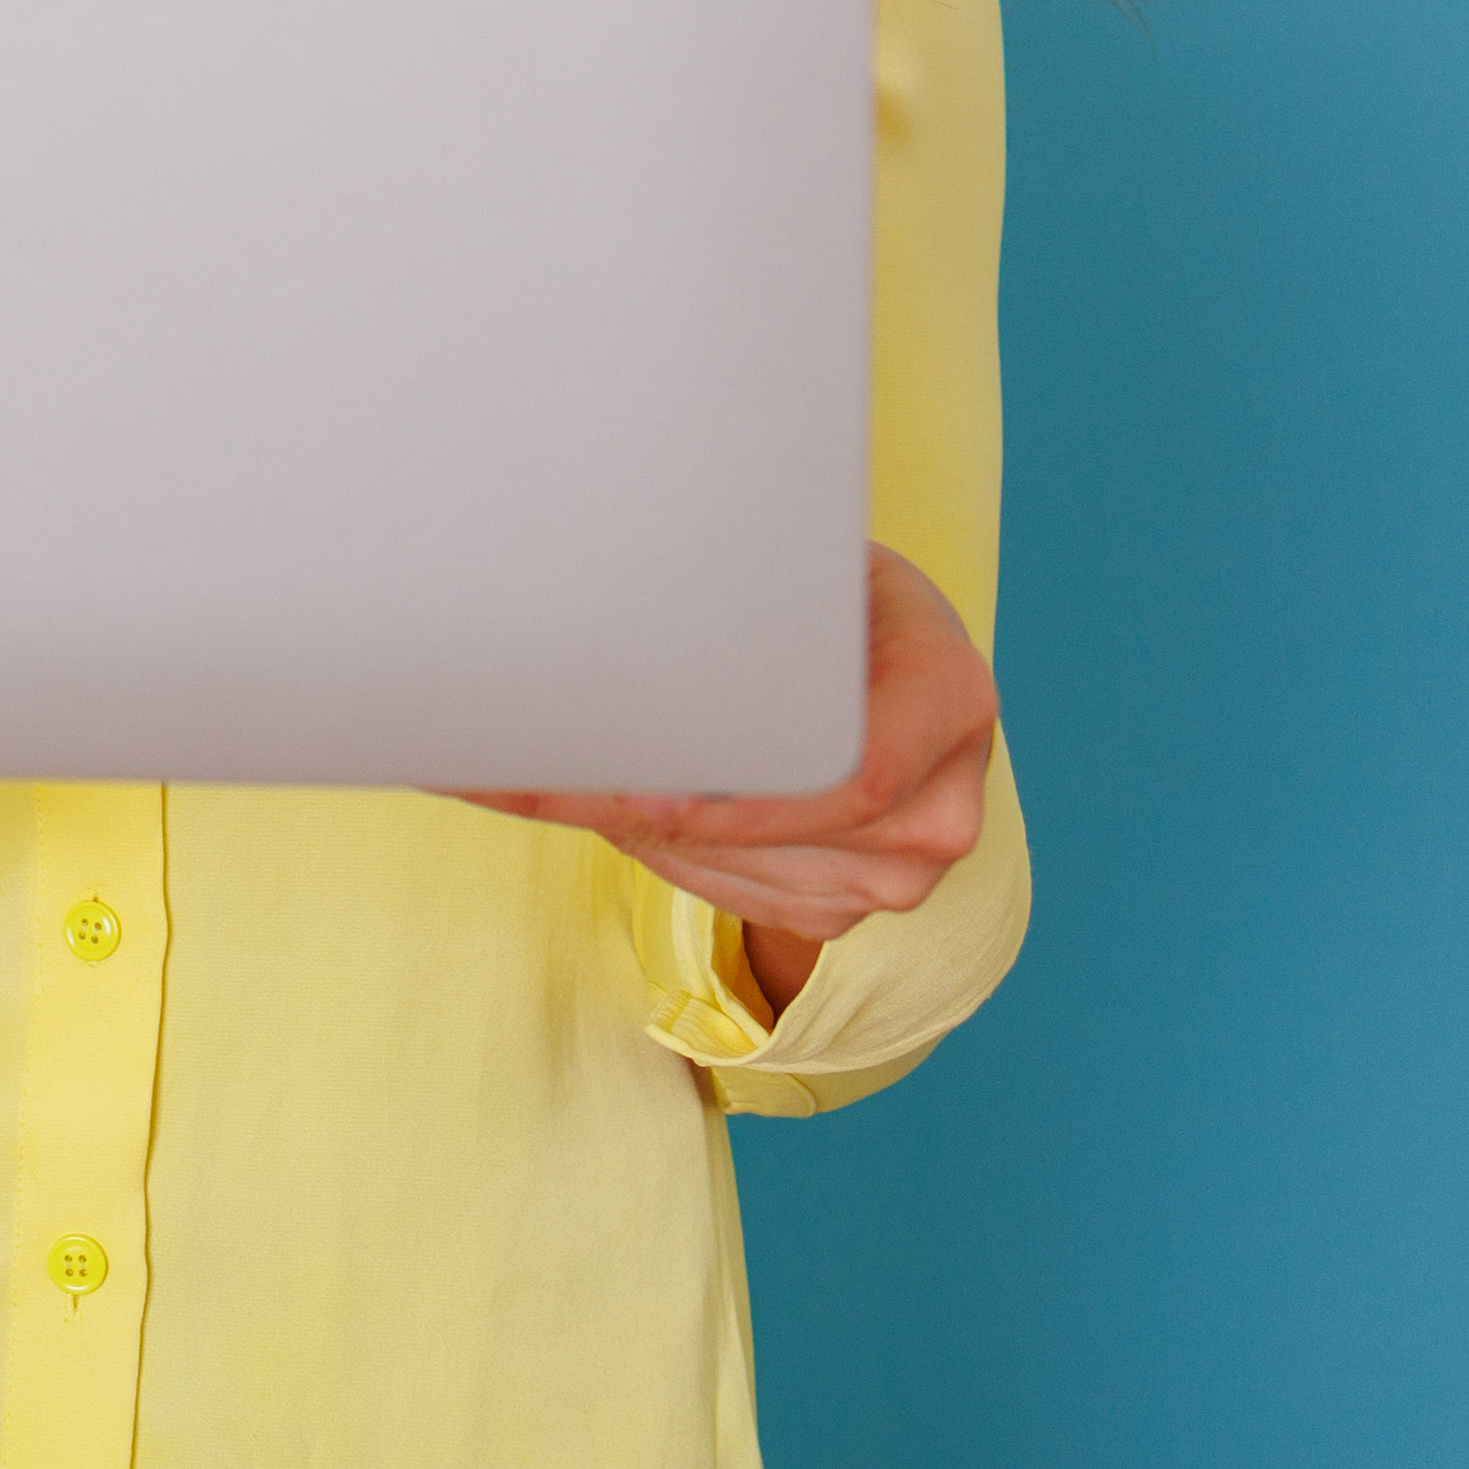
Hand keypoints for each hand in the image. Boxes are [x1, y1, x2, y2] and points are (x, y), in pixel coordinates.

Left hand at [461, 545, 995, 1015]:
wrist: (888, 656)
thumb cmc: (837, 593)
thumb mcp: (819, 560)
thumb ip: (755, 586)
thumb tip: (622, 587)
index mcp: (949, 698)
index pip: (852, 773)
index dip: (741, 796)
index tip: (635, 786)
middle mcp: (939, 805)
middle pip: (772, 834)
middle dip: (633, 805)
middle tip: (523, 770)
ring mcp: (895, 872)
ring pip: (731, 869)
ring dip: (617, 827)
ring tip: (519, 778)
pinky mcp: (839, 908)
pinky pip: (725, 892)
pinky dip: (645, 849)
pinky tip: (579, 803)